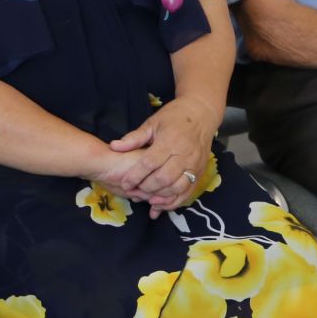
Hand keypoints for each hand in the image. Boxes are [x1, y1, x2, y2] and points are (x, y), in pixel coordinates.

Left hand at [105, 96, 218, 211]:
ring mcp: (194, 165)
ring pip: (177, 188)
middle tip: (135, 191)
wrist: (202, 114)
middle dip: (146, 188)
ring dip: (160, 197)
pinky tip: (160, 204)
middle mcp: (184, 154)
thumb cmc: (174, 117)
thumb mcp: (152, 123)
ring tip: (146, 198)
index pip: (150, 163)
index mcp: (170, 141)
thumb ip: (134, 138)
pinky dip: (173, 201)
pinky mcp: (201, 172)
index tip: (125, 183)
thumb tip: (114, 147)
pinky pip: (188, 192)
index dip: (135, 176)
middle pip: (163, 178)